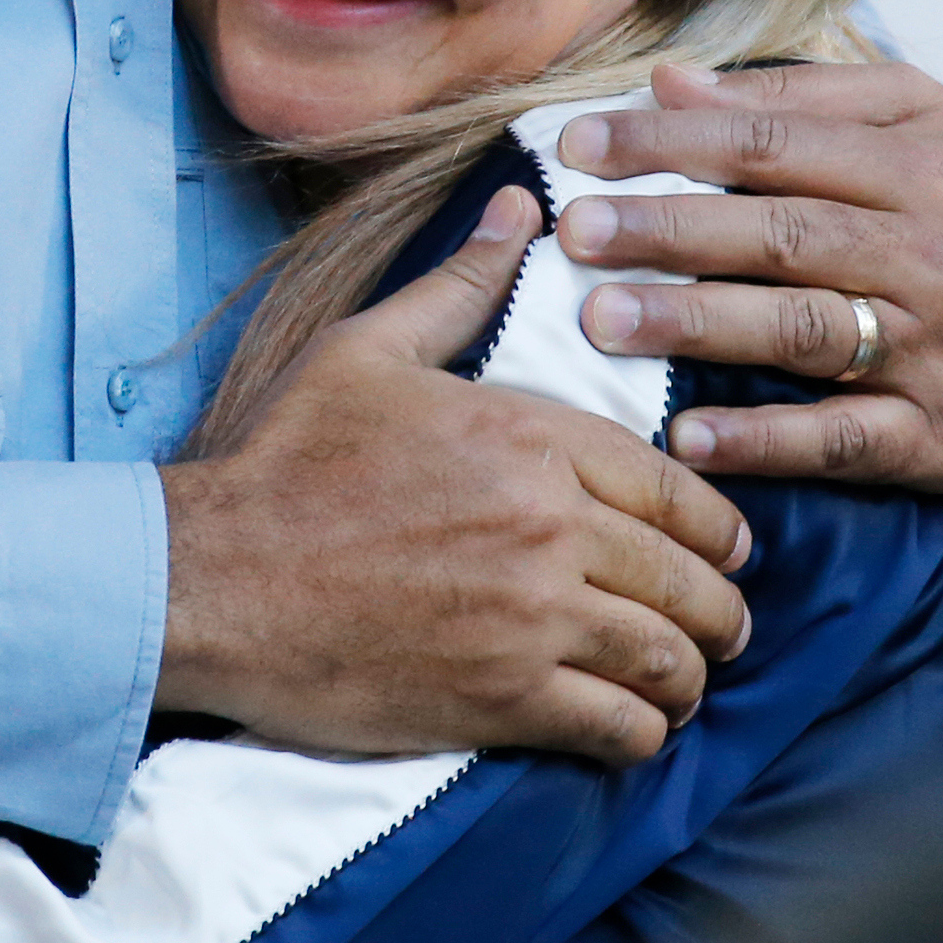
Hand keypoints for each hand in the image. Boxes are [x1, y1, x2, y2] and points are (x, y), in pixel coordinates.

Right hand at [159, 187, 753, 764]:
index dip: (717, 527)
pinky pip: (619, 726)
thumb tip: (518, 209)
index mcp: (530, 438)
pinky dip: (641, 732)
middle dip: (719, 609)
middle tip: (721, 629)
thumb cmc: (284, 460)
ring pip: (666, 658)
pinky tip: (632, 728)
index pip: (675, 488)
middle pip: (688, 578)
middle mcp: (550, 527)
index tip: (731, 551)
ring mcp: (531, 619)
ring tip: (682, 687)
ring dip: (687, 678)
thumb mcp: (366, 350)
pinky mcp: (502, 698)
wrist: (212, 577)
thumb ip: (458, 286)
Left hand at [557, 62, 942, 494]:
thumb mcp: (921, 124)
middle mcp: (924, 253)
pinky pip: (845, 437)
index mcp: (912, 165)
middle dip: (668, 231)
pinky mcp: (937, 433)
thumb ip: (794, 101)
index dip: (671, 145)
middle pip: (780, 235)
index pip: (771, 147)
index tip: (580, 148)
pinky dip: (767, 441)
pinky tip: (691, 439)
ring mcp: (931, 348)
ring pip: (805, 332)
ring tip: (603, 321)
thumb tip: (669, 82)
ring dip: (698, 327)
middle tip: (575, 231)